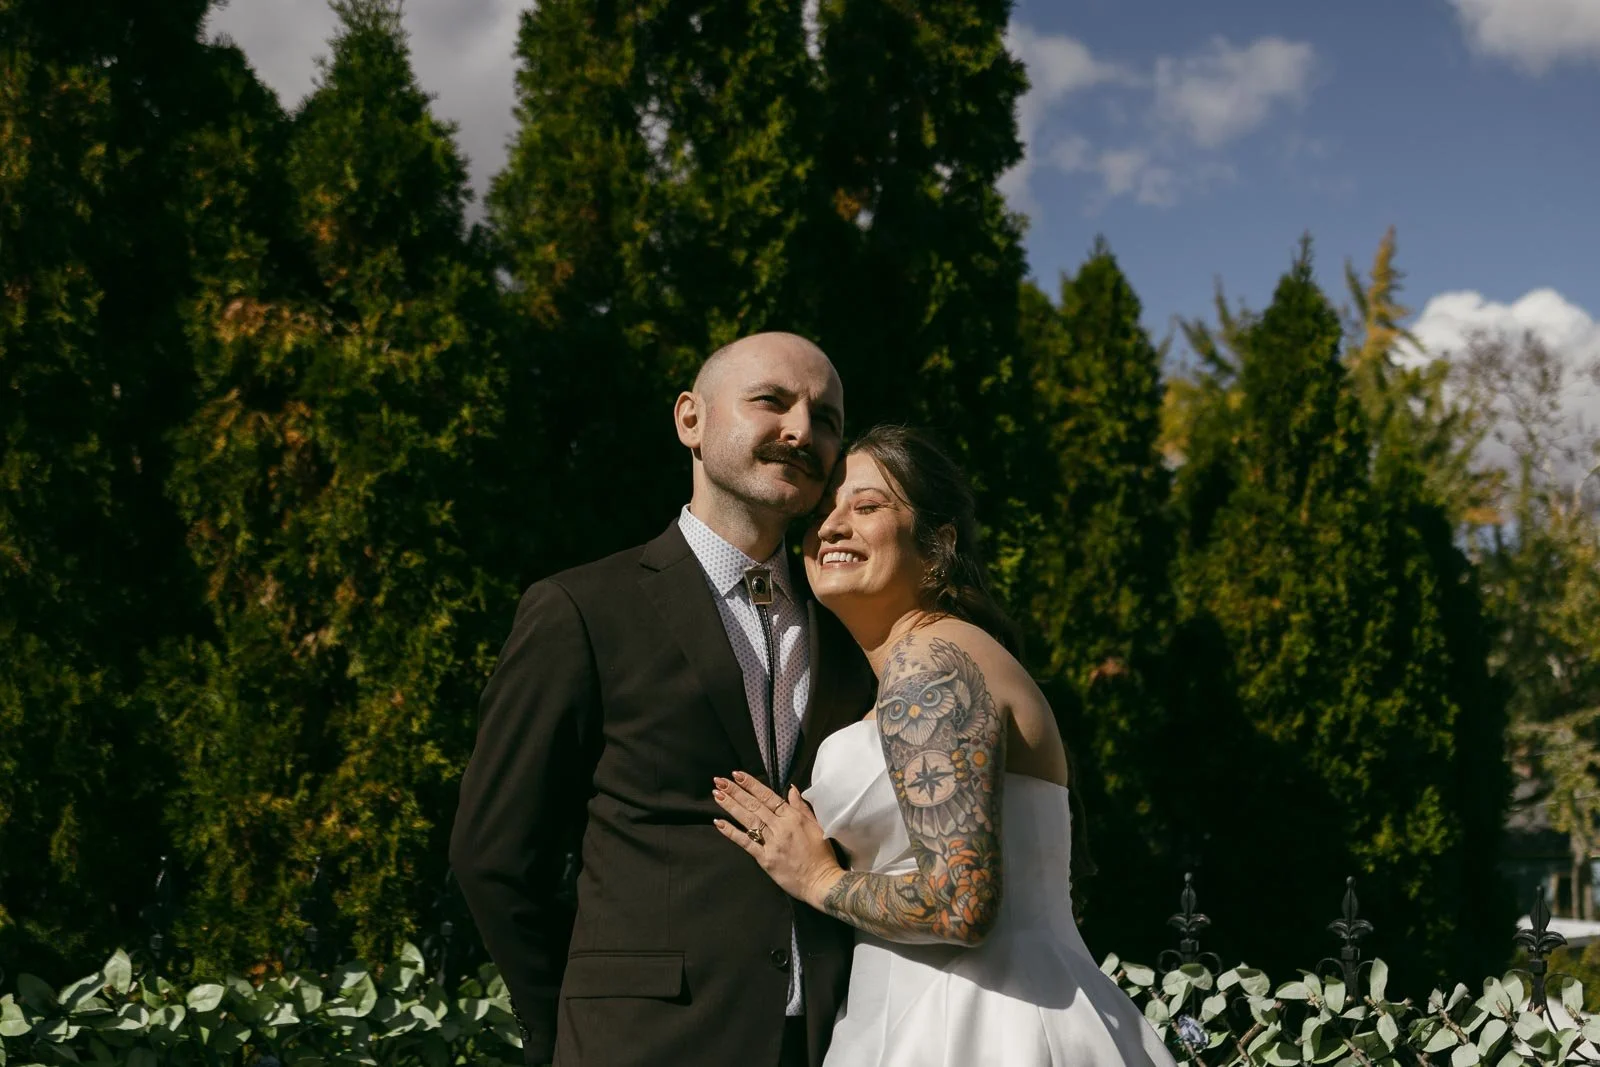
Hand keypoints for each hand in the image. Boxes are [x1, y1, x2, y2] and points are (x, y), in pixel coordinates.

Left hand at [712, 772, 843, 909]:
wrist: (821, 882)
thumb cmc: (821, 855)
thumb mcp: (816, 826)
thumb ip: (801, 807)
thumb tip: (791, 789)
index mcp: (793, 817)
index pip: (768, 796)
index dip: (751, 785)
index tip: (737, 775)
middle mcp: (781, 827)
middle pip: (754, 805)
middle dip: (735, 791)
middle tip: (720, 781)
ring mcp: (771, 843)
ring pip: (747, 820)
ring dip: (731, 806)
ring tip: (717, 794)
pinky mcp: (765, 859)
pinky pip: (745, 843)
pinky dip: (731, 832)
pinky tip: (719, 823)